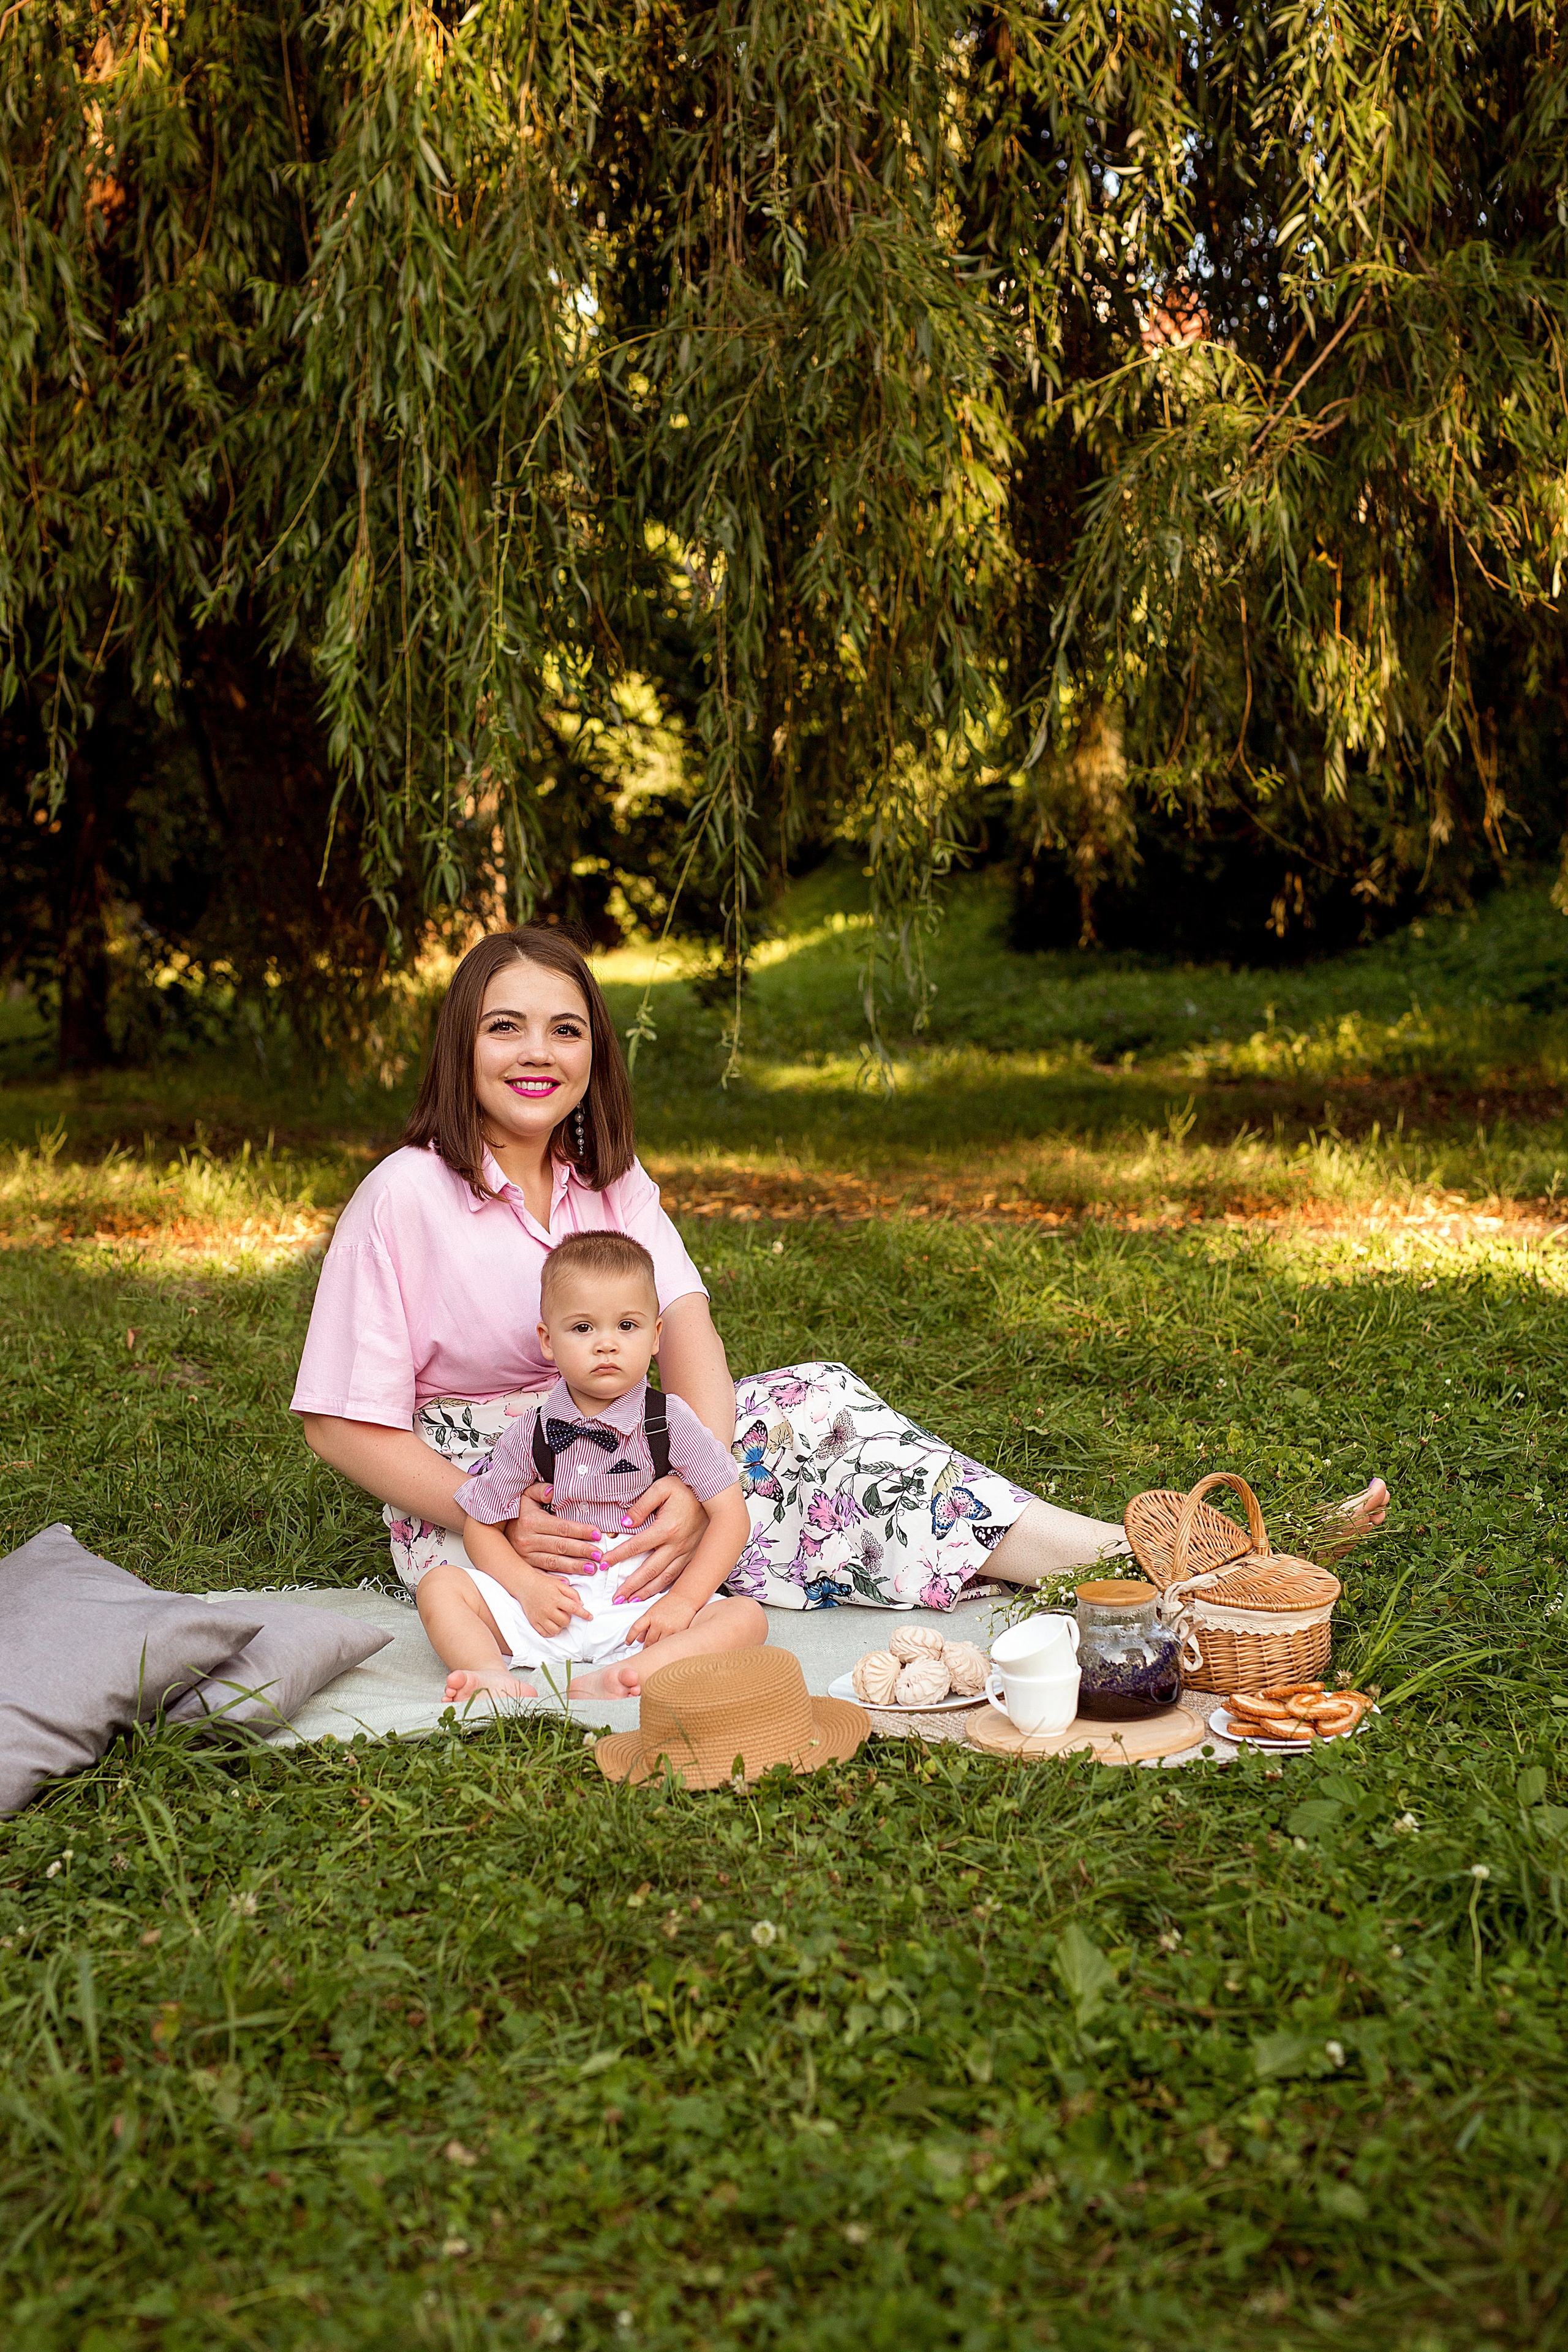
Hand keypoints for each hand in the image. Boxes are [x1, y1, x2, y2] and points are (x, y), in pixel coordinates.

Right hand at [505, 1483, 607, 1576]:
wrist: (495, 1530)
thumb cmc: (519, 1513)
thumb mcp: (527, 1496)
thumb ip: (541, 1490)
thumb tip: (553, 1491)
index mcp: (532, 1522)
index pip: (562, 1527)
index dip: (581, 1531)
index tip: (596, 1533)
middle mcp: (527, 1540)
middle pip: (561, 1546)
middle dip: (582, 1550)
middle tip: (599, 1554)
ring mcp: (525, 1555)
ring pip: (554, 1562)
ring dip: (574, 1566)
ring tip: (591, 1568)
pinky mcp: (525, 1566)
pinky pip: (542, 1573)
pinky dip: (554, 1579)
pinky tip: (568, 1582)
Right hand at [519, 1568, 592, 1639]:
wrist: (525, 1585)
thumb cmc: (544, 1584)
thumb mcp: (560, 1584)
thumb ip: (572, 1593)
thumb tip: (581, 1605)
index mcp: (556, 1598)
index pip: (574, 1609)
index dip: (584, 1614)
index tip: (590, 1617)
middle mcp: (548, 1609)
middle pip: (566, 1621)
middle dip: (568, 1618)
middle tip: (563, 1611)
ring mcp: (540, 1617)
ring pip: (557, 1630)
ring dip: (560, 1625)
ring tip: (557, 1617)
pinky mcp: (534, 1622)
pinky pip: (546, 1634)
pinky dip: (551, 1631)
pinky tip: (551, 1623)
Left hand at [603, 1476, 708, 1599]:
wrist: (716, 1495)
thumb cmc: (687, 1489)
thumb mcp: (661, 1488)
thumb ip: (641, 1505)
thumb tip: (625, 1523)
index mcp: (667, 1528)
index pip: (636, 1546)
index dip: (618, 1556)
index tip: (604, 1564)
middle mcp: (678, 1544)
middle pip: (650, 1570)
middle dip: (631, 1586)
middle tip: (617, 1597)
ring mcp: (688, 1552)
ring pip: (665, 1578)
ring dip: (647, 1592)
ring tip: (632, 1601)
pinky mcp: (695, 1555)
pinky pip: (679, 1576)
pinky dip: (665, 1587)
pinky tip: (656, 1593)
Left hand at [630, 1594, 697, 1648]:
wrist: (686, 1597)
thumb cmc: (671, 1602)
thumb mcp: (655, 1610)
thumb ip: (647, 1624)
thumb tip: (640, 1638)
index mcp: (650, 1615)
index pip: (636, 1628)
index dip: (630, 1637)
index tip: (628, 1642)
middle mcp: (658, 1622)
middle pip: (647, 1641)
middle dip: (645, 1648)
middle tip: (644, 1651)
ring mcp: (668, 1629)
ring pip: (657, 1645)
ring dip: (654, 1649)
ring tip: (654, 1652)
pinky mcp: (677, 1633)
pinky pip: (668, 1644)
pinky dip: (665, 1647)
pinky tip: (665, 1648)